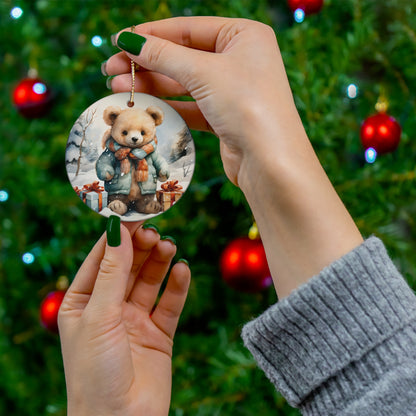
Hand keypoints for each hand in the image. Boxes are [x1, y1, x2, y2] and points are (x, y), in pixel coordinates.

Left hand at [58, 220, 190, 415]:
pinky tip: (182, 271)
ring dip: (160, 262)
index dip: (118, 237)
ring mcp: (135, 320)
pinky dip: (177, 286)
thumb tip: (118, 231)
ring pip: (150, 281)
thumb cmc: (95, 372)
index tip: (135, 214)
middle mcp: (109, 308)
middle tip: (155, 232)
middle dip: (141, 248)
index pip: (101, 259)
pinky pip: (170, 303)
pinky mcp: (159, 333)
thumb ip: (112, 273)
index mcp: (83, 302)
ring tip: (169, 247)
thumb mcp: (99, 315)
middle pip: (128, 267)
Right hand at [105, 17, 300, 186]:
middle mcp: (240, 60)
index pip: (188, 28)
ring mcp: (233, 90)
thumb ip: (164, 55)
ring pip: (184, 83)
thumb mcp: (203, 72)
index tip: (119, 41)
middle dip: (146, 63)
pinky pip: (191, 106)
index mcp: (244, 35)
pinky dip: (168, 106)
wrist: (270, 161)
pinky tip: (143, 106)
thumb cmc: (247, 105)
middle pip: (183, 56)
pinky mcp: (225, 117)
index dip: (151, 34)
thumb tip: (129, 40)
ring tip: (117, 88)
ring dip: (152, 85)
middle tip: (111, 69)